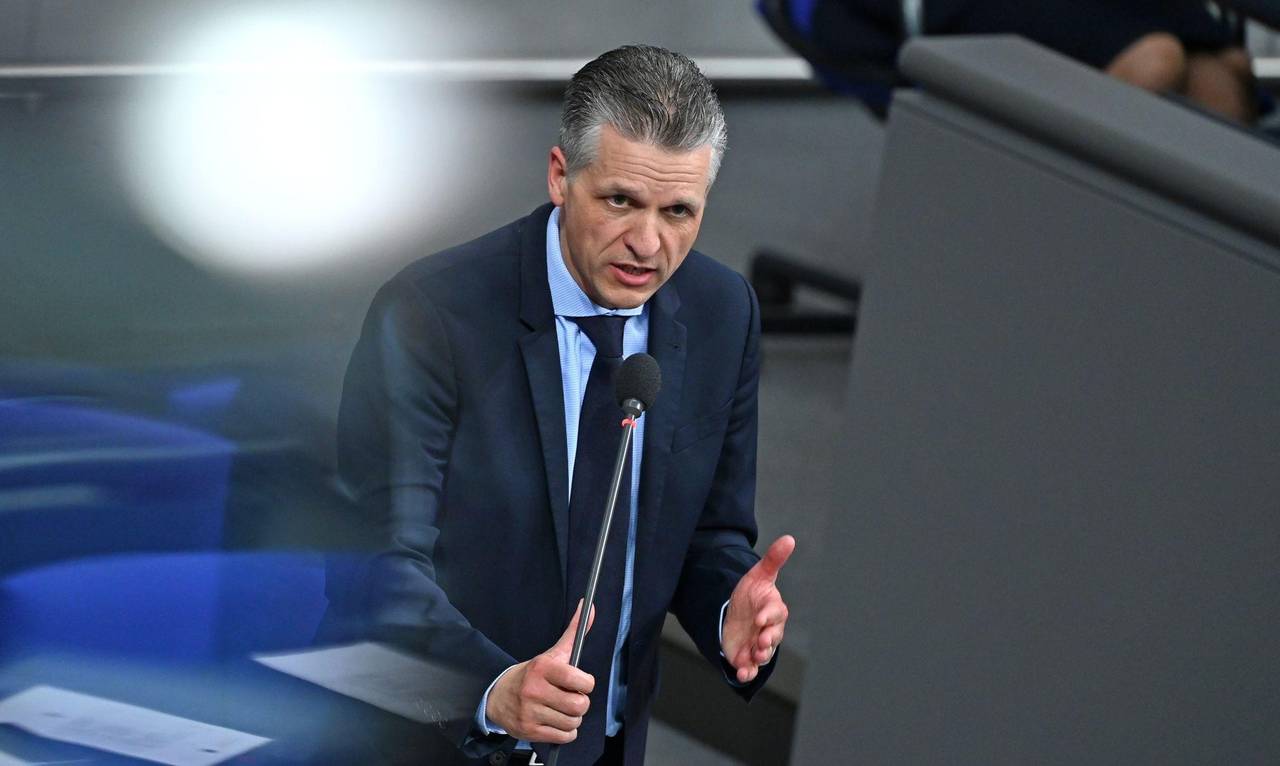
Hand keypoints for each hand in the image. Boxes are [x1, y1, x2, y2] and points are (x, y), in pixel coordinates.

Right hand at [487, 600, 595, 743]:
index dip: (586, 683)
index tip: (580, 682)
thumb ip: (573, 633)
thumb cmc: (532, 675)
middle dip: (580, 703)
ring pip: (572, 722)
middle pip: (579, 705)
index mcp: (542, 668)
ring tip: (562, 710)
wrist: (497, 695)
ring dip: (573, 718)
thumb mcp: (551, 654)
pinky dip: (566, 732)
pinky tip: (556, 721)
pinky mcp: (528, 731)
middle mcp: (534, 690)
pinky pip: (563, 737)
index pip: (580, 680)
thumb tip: (588, 608)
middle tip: (571, 697)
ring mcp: (530, 712)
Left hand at [722, 535, 794, 683]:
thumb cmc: (751, 595)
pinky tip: (742, 674)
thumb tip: (789, 538)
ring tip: (753, 657)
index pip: (776, 614)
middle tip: (760, 641)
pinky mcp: (747, 658)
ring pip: (764, 655)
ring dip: (760, 657)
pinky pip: (751, 669)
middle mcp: (769, 630)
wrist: (734, 614)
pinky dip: (747, 673)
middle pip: (773, 637)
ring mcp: (758, 645)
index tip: (760, 617)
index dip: (769, 616)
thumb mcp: (758, 575)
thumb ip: (773, 560)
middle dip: (767, 640)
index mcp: (774, 610)